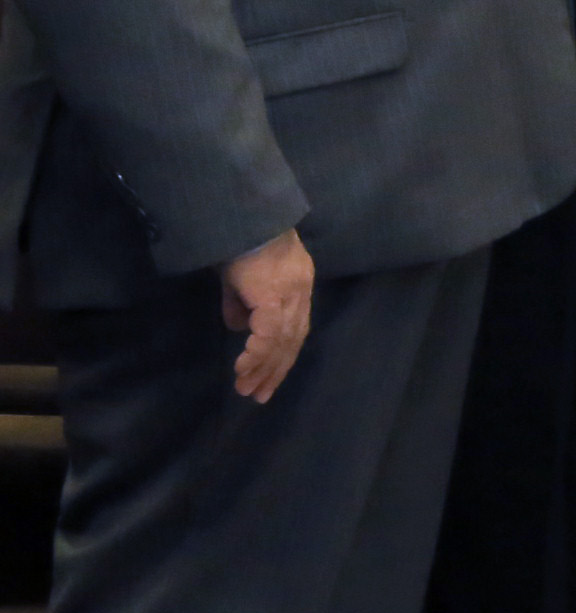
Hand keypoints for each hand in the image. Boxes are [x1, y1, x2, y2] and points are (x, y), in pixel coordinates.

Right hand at [221, 228, 314, 402]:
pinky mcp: (274, 295)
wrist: (241, 217)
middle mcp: (300, 292)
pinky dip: (257, 352)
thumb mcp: (239, 277)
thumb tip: (239, 328)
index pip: (296, 328)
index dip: (283, 354)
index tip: (269, 377)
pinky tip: (243, 368)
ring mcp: (291, 293)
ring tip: (247, 389)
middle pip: (293, 339)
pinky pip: (269, 332)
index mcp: (297, 286)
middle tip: (259, 396)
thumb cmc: (238, 241)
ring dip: (263, 367)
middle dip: (276, 370)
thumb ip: (242, 303)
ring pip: (282, 340)